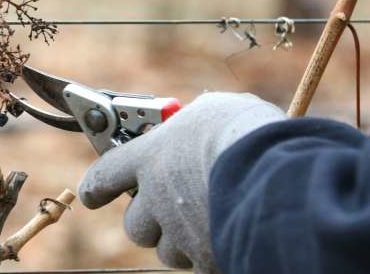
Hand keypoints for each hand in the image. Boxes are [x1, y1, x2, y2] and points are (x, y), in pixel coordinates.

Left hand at [78, 92, 284, 272]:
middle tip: (173, 211)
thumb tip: (198, 128)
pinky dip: (210, 256)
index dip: (96, 187)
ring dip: (181, 241)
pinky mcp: (205, 259)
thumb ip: (195, 126)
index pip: (106, 174)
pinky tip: (228, 239)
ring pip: (167, 251)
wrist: (277, 175)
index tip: (92, 195)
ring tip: (209, 220)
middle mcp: (156, 197)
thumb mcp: (215, 112)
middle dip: (151, 222)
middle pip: (135, 225)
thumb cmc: (248, 132)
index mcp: (151, 156)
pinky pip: (200, 265)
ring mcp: (179, 232)